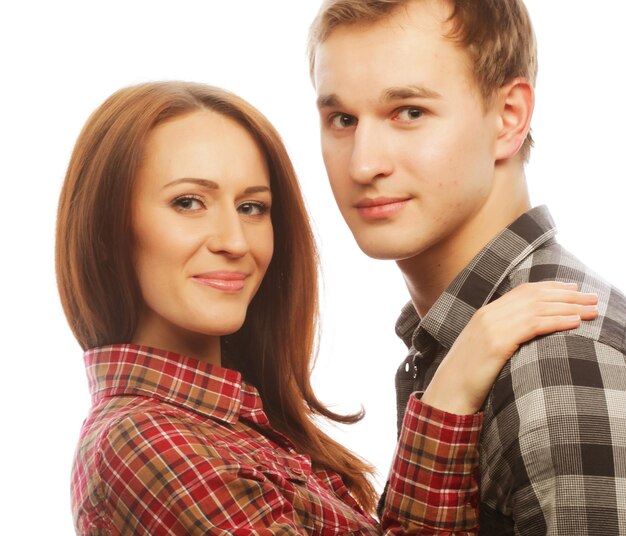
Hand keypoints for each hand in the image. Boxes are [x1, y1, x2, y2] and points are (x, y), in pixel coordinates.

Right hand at [421, 282, 598, 414]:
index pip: (523, 291)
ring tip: (593, 310)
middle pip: (535, 296)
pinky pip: (534, 326)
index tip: (574, 288)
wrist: (449, 392)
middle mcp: (488, 314)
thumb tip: (527, 333)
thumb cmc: (468, 377)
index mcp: (485, 313)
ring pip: (538, 308)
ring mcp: (491, 327)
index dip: (551, 287)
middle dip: (568, 295)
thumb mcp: (484, 349)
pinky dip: (558, 321)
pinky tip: (575, 322)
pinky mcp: (497, 343)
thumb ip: (502, 334)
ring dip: (570, 307)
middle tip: (593, 297)